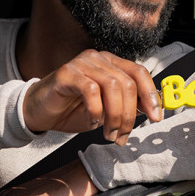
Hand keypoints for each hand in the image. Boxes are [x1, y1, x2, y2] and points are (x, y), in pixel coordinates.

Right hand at [23, 49, 161, 144]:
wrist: (38, 112)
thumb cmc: (71, 110)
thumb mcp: (105, 111)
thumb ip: (125, 106)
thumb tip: (149, 110)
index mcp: (111, 63)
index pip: (139, 72)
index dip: (151, 95)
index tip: (156, 117)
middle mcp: (98, 58)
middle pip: (127, 83)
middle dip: (130, 115)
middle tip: (123, 136)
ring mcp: (82, 63)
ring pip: (112, 86)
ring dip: (115, 116)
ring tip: (109, 134)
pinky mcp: (66, 73)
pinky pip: (91, 90)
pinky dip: (96, 111)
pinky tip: (92, 122)